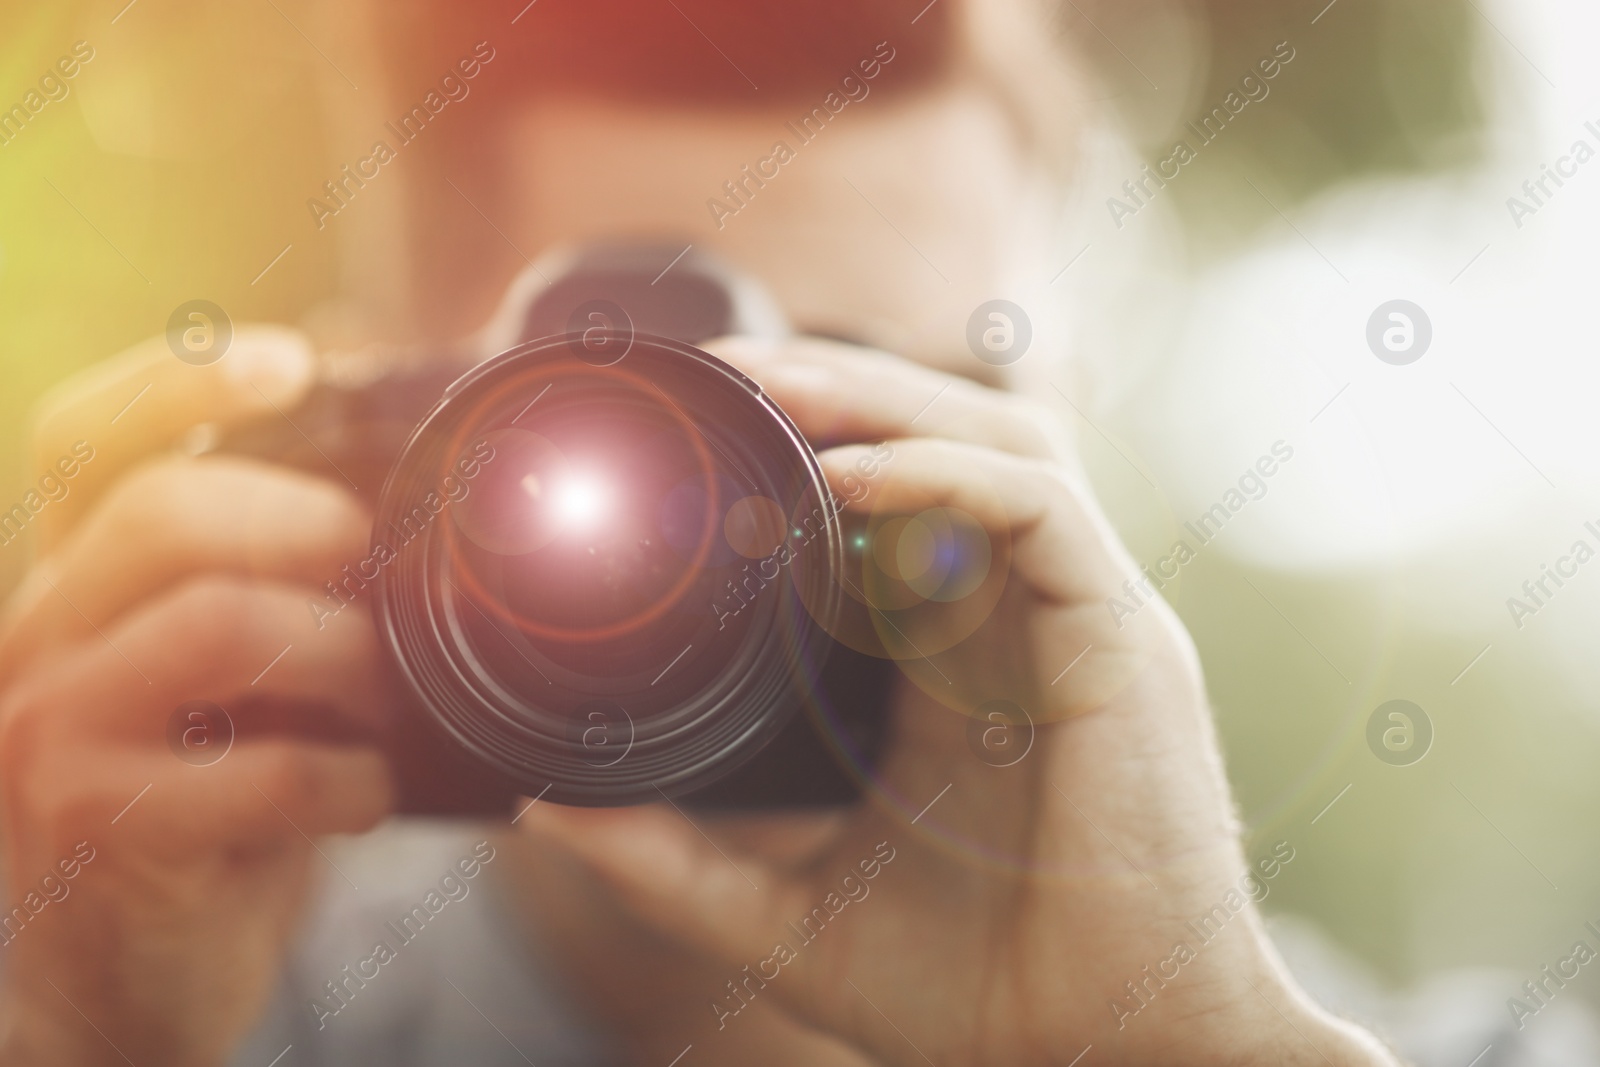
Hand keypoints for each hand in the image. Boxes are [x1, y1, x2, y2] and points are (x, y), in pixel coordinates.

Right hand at [0, 330, 394, 1066]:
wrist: (119, 973)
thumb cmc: (202, 805)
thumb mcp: (226, 684)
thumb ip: (269, 591)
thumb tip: (397, 493)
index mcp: (79, 583)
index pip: (86, 439)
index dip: (180, 383)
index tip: (290, 359)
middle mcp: (43, 636)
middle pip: (157, 512)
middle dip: (301, 522)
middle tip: (375, 569)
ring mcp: (56, 731)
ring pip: (212, 626)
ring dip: (344, 655)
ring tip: (385, 697)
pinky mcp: (103, 828)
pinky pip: (256, 772)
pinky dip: (348, 778)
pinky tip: (366, 796)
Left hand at [516, 337, 1398, 1066]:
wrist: (1103, 1065)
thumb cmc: (970, 992)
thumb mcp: (788, 913)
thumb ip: (675, 861)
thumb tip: (550, 809)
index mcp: (949, 666)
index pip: (890, 505)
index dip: (808, 444)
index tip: (698, 422)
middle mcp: (1017, 621)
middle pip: (942, 444)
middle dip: (836, 389)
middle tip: (721, 370)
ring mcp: (1076, 621)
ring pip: (998, 444)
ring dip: (887, 402)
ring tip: (774, 385)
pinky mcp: (1121, 645)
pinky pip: (1040, 515)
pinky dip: (946, 477)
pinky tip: (853, 479)